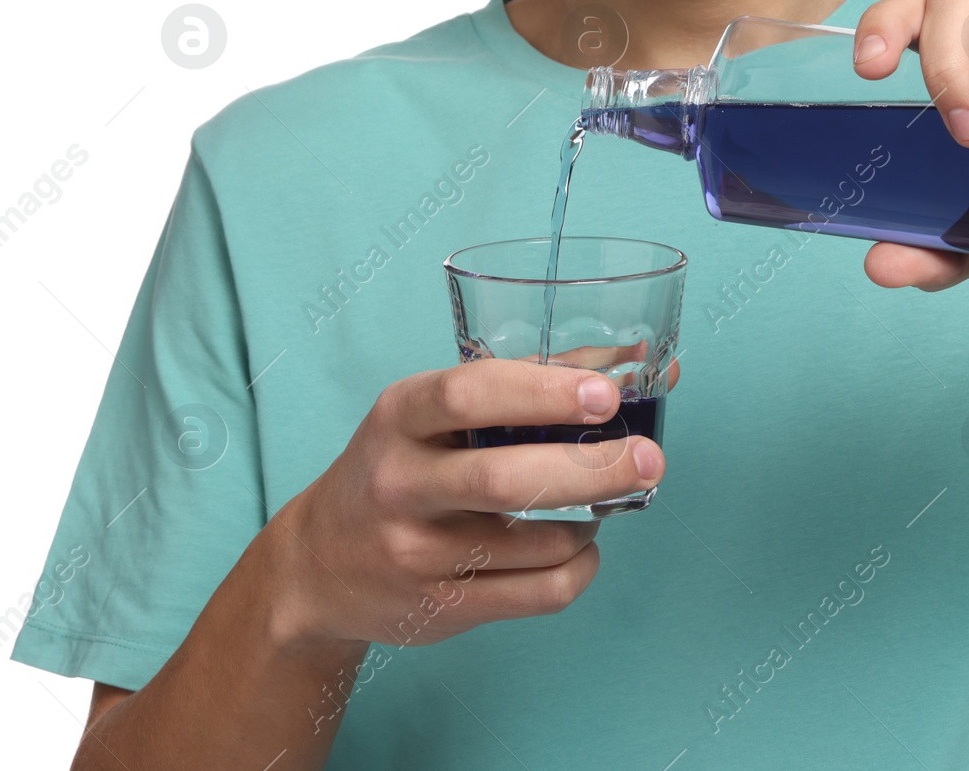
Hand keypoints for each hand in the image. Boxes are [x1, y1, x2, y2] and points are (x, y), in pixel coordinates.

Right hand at [263, 357, 673, 647]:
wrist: (318, 564)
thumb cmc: (405, 464)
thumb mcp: (439, 412)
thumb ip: (535, 380)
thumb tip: (642, 359)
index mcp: (399, 417)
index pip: (467, 396)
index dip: (543, 393)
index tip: (606, 395)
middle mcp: (400, 484)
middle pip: (504, 480)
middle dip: (591, 469)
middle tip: (650, 458)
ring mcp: (416, 553)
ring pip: (536, 544)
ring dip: (591, 521)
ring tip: (605, 502)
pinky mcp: (440, 608)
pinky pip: (539, 593)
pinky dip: (580, 568)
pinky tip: (582, 547)